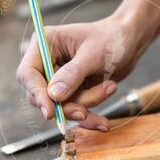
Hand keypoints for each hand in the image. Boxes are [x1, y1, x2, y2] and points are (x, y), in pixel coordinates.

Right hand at [16, 12, 152, 129]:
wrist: (131, 42)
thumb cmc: (112, 38)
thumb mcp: (93, 54)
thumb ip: (73, 75)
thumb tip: (53, 96)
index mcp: (44, 44)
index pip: (28, 73)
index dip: (37, 94)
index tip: (50, 112)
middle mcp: (47, 61)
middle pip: (42, 95)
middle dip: (66, 105)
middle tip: (85, 111)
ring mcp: (59, 78)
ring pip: (61, 106)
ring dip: (86, 104)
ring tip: (110, 87)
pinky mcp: (72, 91)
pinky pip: (74, 109)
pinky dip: (89, 116)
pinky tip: (102, 121)